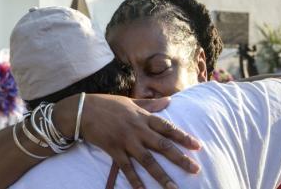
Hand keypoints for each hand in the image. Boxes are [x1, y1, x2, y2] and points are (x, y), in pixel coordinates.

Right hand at [80, 94, 200, 188]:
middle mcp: (137, 129)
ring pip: (147, 161)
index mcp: (142, 117)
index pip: (167, 127)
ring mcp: (126, 141)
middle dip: (180, 158)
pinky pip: (127, 168)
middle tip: (195, 169)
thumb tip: (169, 101)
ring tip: (174, 188)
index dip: (183, 137)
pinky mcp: (114, 150)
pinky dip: (135, 181)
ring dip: (162, 175)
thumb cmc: (107, 104)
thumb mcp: (130, 102)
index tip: (197, 146)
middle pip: (162, 145)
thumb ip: (150, 105)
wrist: (82, 110)